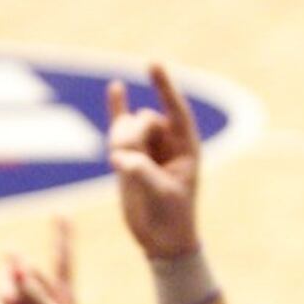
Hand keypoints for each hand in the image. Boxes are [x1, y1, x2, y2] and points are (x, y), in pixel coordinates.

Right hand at [0, 220, 76, 303]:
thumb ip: (38, 294)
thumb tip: (23, 268)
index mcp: (64, 294)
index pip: (63, 259)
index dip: (62, 236)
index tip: (61, 212)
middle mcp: (45, 294)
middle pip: (29, 269)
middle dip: (20, 274)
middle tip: (14, 290)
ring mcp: (26, 302)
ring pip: (12, 278)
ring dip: (7, 282)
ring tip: (5, 299)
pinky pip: (3, 292)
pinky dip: (3, 292)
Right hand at [106, 64, 200, 260]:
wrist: (161, 238)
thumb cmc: (171, 217)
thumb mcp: (162, 196)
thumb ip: (142, 173)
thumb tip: (119, 158)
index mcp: (187, 147)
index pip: (176, 110)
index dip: (164, 87)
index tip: (152, 64)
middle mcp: (168, 143)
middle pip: (144, 122)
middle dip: (132, 139)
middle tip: (127, 165)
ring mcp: (147, 149)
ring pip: (127, 129)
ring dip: (120, 143)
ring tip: (121, 168)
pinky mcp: (128, 159)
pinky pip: (121, 129)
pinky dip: (118, 110)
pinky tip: (116, 87)